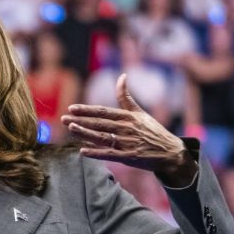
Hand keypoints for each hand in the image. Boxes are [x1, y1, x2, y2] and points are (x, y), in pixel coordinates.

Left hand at [61, 74, 195, 182]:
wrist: (170, 151)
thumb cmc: (153, 131)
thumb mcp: (140, 112)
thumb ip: (126, 97)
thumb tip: (122, 76)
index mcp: (128, 117)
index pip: (103, 111)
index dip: (87, 110)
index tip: (72, 108)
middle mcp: (127, 128)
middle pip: (99, 124)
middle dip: (80, 120)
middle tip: (63, 118)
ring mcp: (127, 143)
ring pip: (102, 137)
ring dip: (85, 133)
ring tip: (71, 129)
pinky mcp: (129, 157)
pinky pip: (109, 154)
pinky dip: (96, 153)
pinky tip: (83, 151)